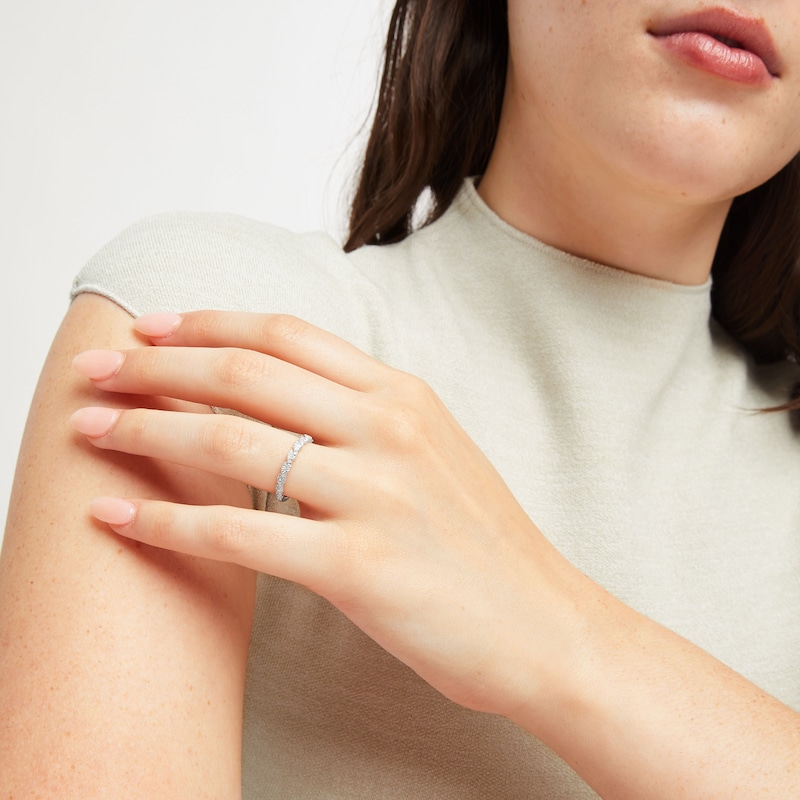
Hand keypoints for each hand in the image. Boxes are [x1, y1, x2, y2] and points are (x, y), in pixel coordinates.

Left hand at [70, 311, 580, 719]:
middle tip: (97, 370)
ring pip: (229, 444)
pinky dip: (167, 525)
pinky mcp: (359, 567)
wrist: (543, 624)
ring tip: (89, 431)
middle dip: (156, 366)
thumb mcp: (432, 450)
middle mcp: (387, 430)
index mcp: (403, 395)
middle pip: (245, 374)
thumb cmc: (481, 542)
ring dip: (144, 433)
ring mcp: (375, 495)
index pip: (286, 334)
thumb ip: (364, 415)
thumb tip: (283, 398)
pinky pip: (238, 535)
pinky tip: (119, 518)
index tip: (151, 328)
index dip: (208, 323)